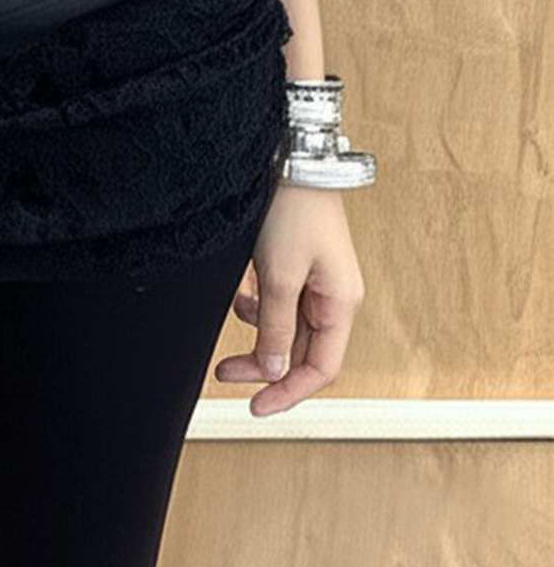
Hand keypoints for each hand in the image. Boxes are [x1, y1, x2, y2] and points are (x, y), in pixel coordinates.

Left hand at [213, 181, 365, 415]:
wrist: (290, 159)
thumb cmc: (294, 211)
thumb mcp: (280, 276)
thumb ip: (275, 326)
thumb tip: (273, 370)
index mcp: (341, 304)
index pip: (320, 368)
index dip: (289, 392)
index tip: (256, 407)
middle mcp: (332, 296)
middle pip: (299, 350)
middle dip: (263, 365)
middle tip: (226, 375)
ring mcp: (315, 280)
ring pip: (286, 327)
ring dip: (258, 336)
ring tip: (230, 334)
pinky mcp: (296, 263)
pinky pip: (278, 301)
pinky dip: (258, 307)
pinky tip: (241, 298)